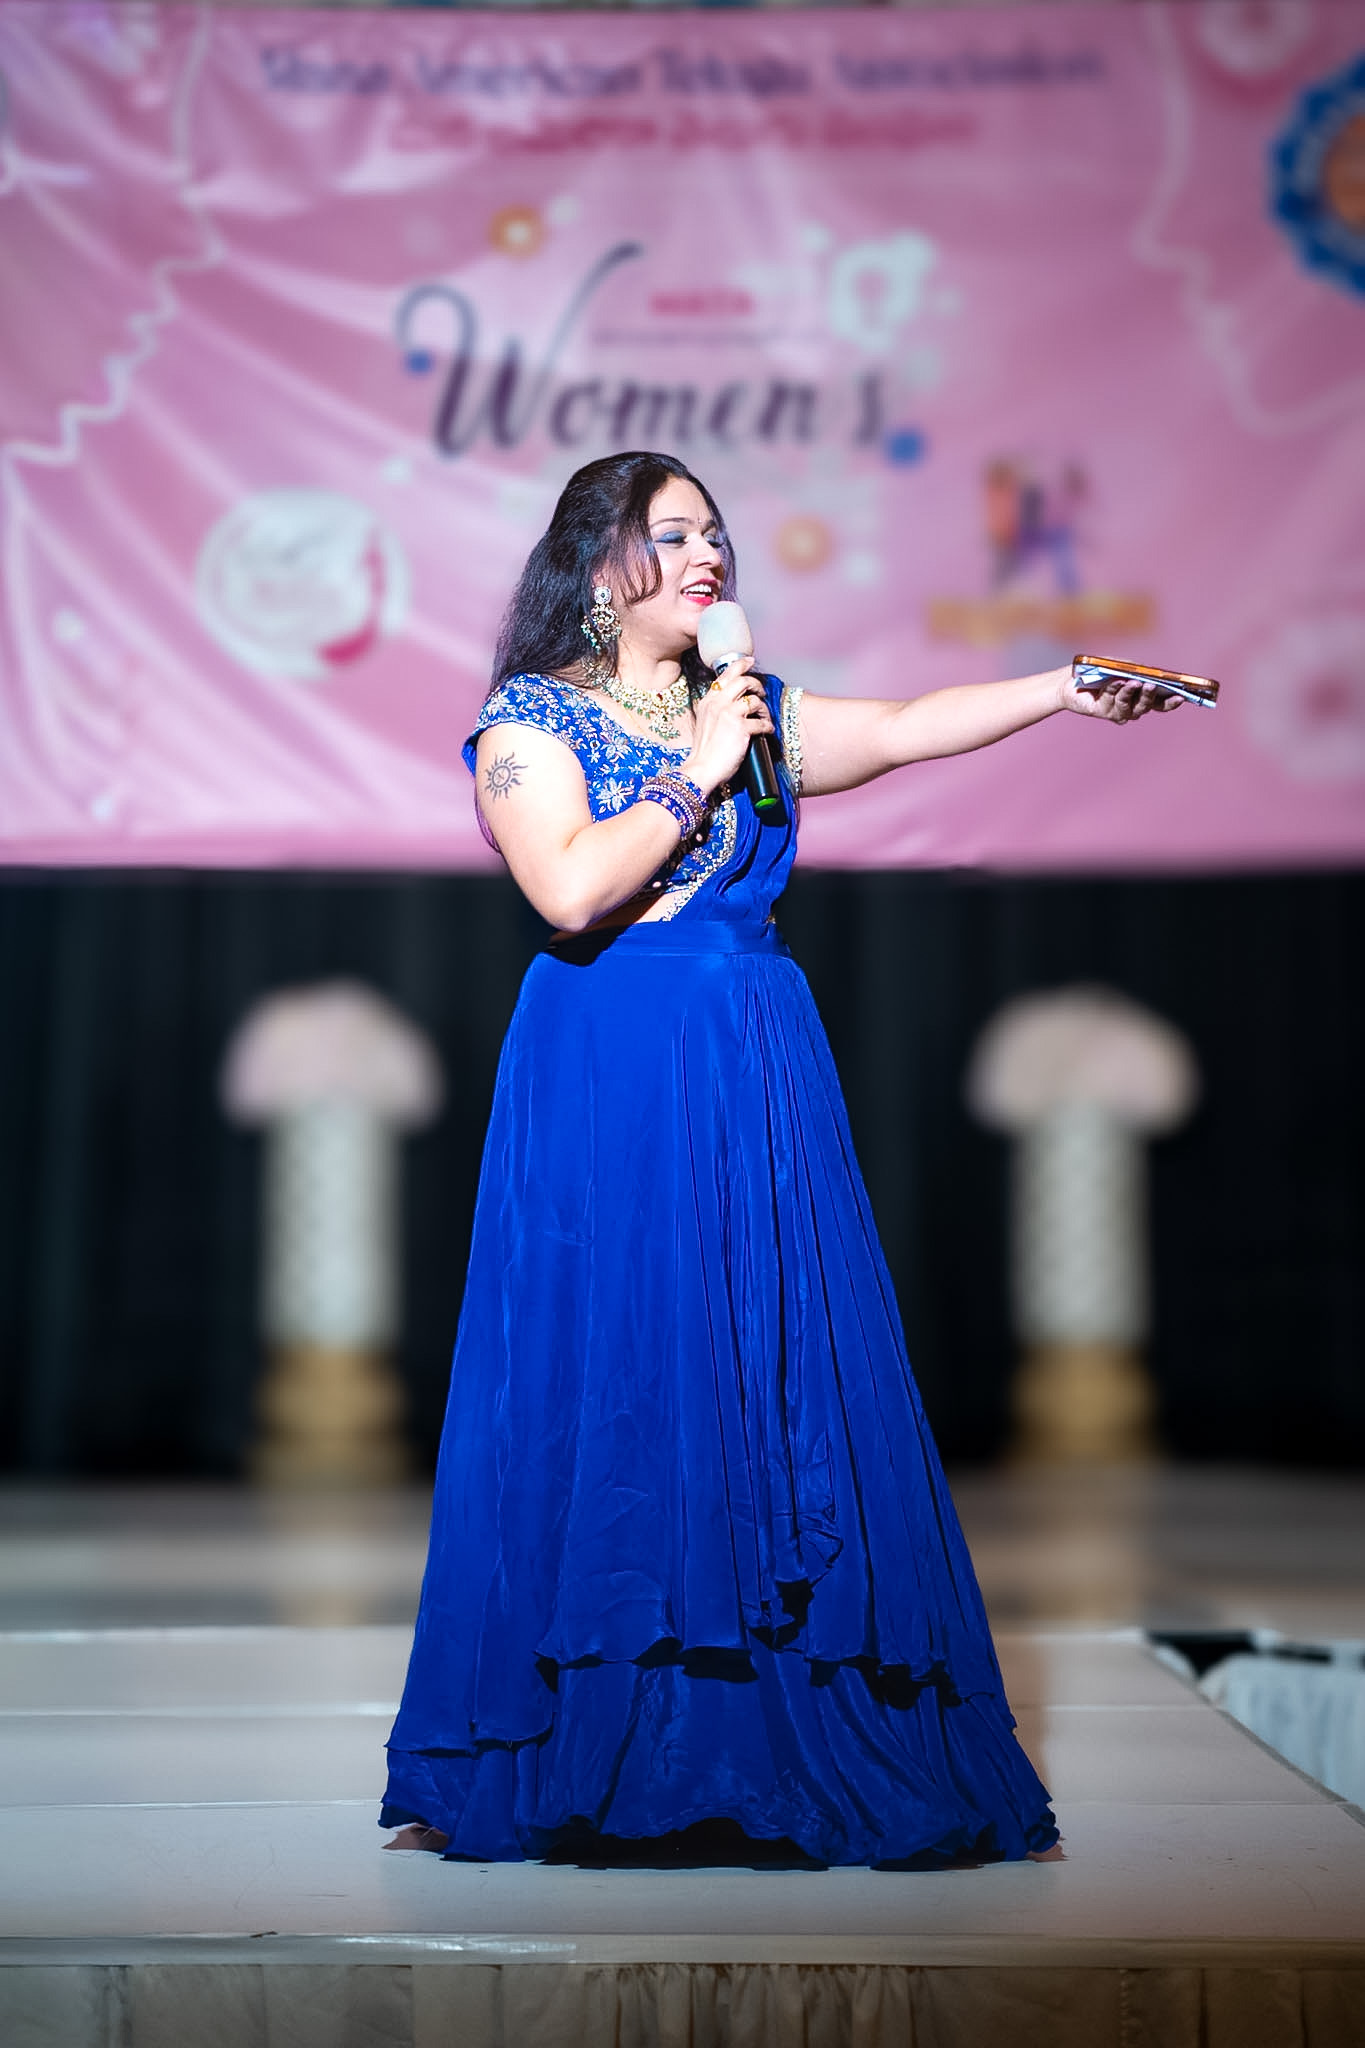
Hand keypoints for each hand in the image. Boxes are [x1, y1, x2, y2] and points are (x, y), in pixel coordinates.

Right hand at [682, 656, 774, 793]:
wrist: (701, 768)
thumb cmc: (704, 751)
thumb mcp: (704, 723)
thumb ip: (715, 710)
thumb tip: (734, 706)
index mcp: (708, 701)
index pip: (725, 676)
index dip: (740, 665)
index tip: (749, 661)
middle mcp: (717, 703)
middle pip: (743, 681)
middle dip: (756, 684)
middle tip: (762, 692)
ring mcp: (729, 714)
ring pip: (755, 700)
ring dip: (764, 708)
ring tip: (764, 717)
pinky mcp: (741, 728)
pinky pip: (761, 721)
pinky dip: (767, 725)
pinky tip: (767, 731)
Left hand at [1057, 665, 1181, 723]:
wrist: (1073, 679)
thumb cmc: (1102, 671)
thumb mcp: (1122, 666)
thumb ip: (1136, 670)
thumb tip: (1147, 674)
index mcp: (1141, 697)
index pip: (1161, 704)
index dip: (1171, 703)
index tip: (1181, 697)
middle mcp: (1132, 708)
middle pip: (1146, 706)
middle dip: (1150, 695)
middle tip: (1152, 685)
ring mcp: (1118, 712)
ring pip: (1130, 707)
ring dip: (1132, 693)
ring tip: (1134, 682)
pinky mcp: (1103, 712)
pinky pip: (1112, 702)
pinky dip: (1115, 690)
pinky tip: (1117, 682)